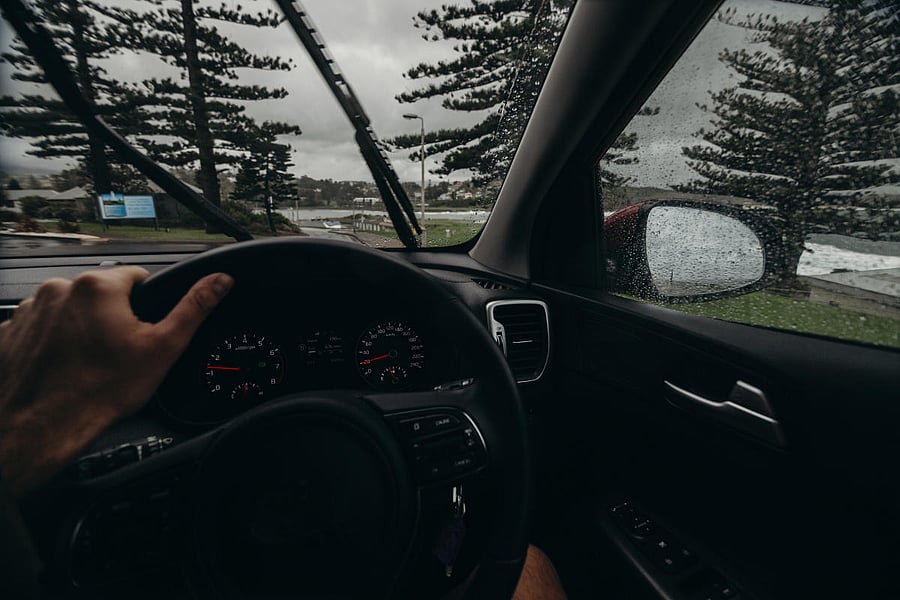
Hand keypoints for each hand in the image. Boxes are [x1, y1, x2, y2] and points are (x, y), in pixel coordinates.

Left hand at [0, 267, 232, 495]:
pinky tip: (62, 367)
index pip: (135, 277)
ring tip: (88, 364)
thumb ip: (195, 307)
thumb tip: (220, 280)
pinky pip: (40, 329)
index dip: (146, 305)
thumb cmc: (99, 392)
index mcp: (99, 286)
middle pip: (100, 295)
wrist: (42, 428)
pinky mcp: (9, 332)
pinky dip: (51, 343)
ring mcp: (29, 310)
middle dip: (111, 318)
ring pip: (69, 311)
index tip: (141, 331)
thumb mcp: (163, 348)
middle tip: (117, 353)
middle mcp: (59, 290)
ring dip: (80, 329)